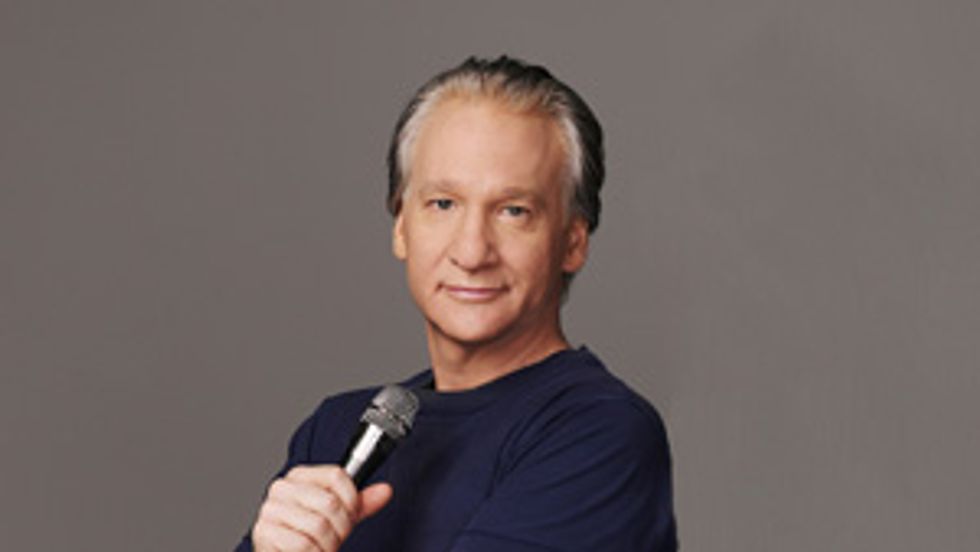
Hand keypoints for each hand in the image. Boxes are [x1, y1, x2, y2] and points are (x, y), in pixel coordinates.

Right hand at [251, 465, 392, 551]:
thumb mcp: (337, 517)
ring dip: (327, 544)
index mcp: (300, 476)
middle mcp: (282, 488)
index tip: (351, 516)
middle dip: (341, 528)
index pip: (337, 475)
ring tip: (322, 547)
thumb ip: (360, 504)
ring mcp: (270, 509)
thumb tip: (386, 490)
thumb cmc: (308, 536)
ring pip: (318, 525)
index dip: (352, 500)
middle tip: (335, 538)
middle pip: (330, 502)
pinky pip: (302, 544)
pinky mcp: (264, 532)